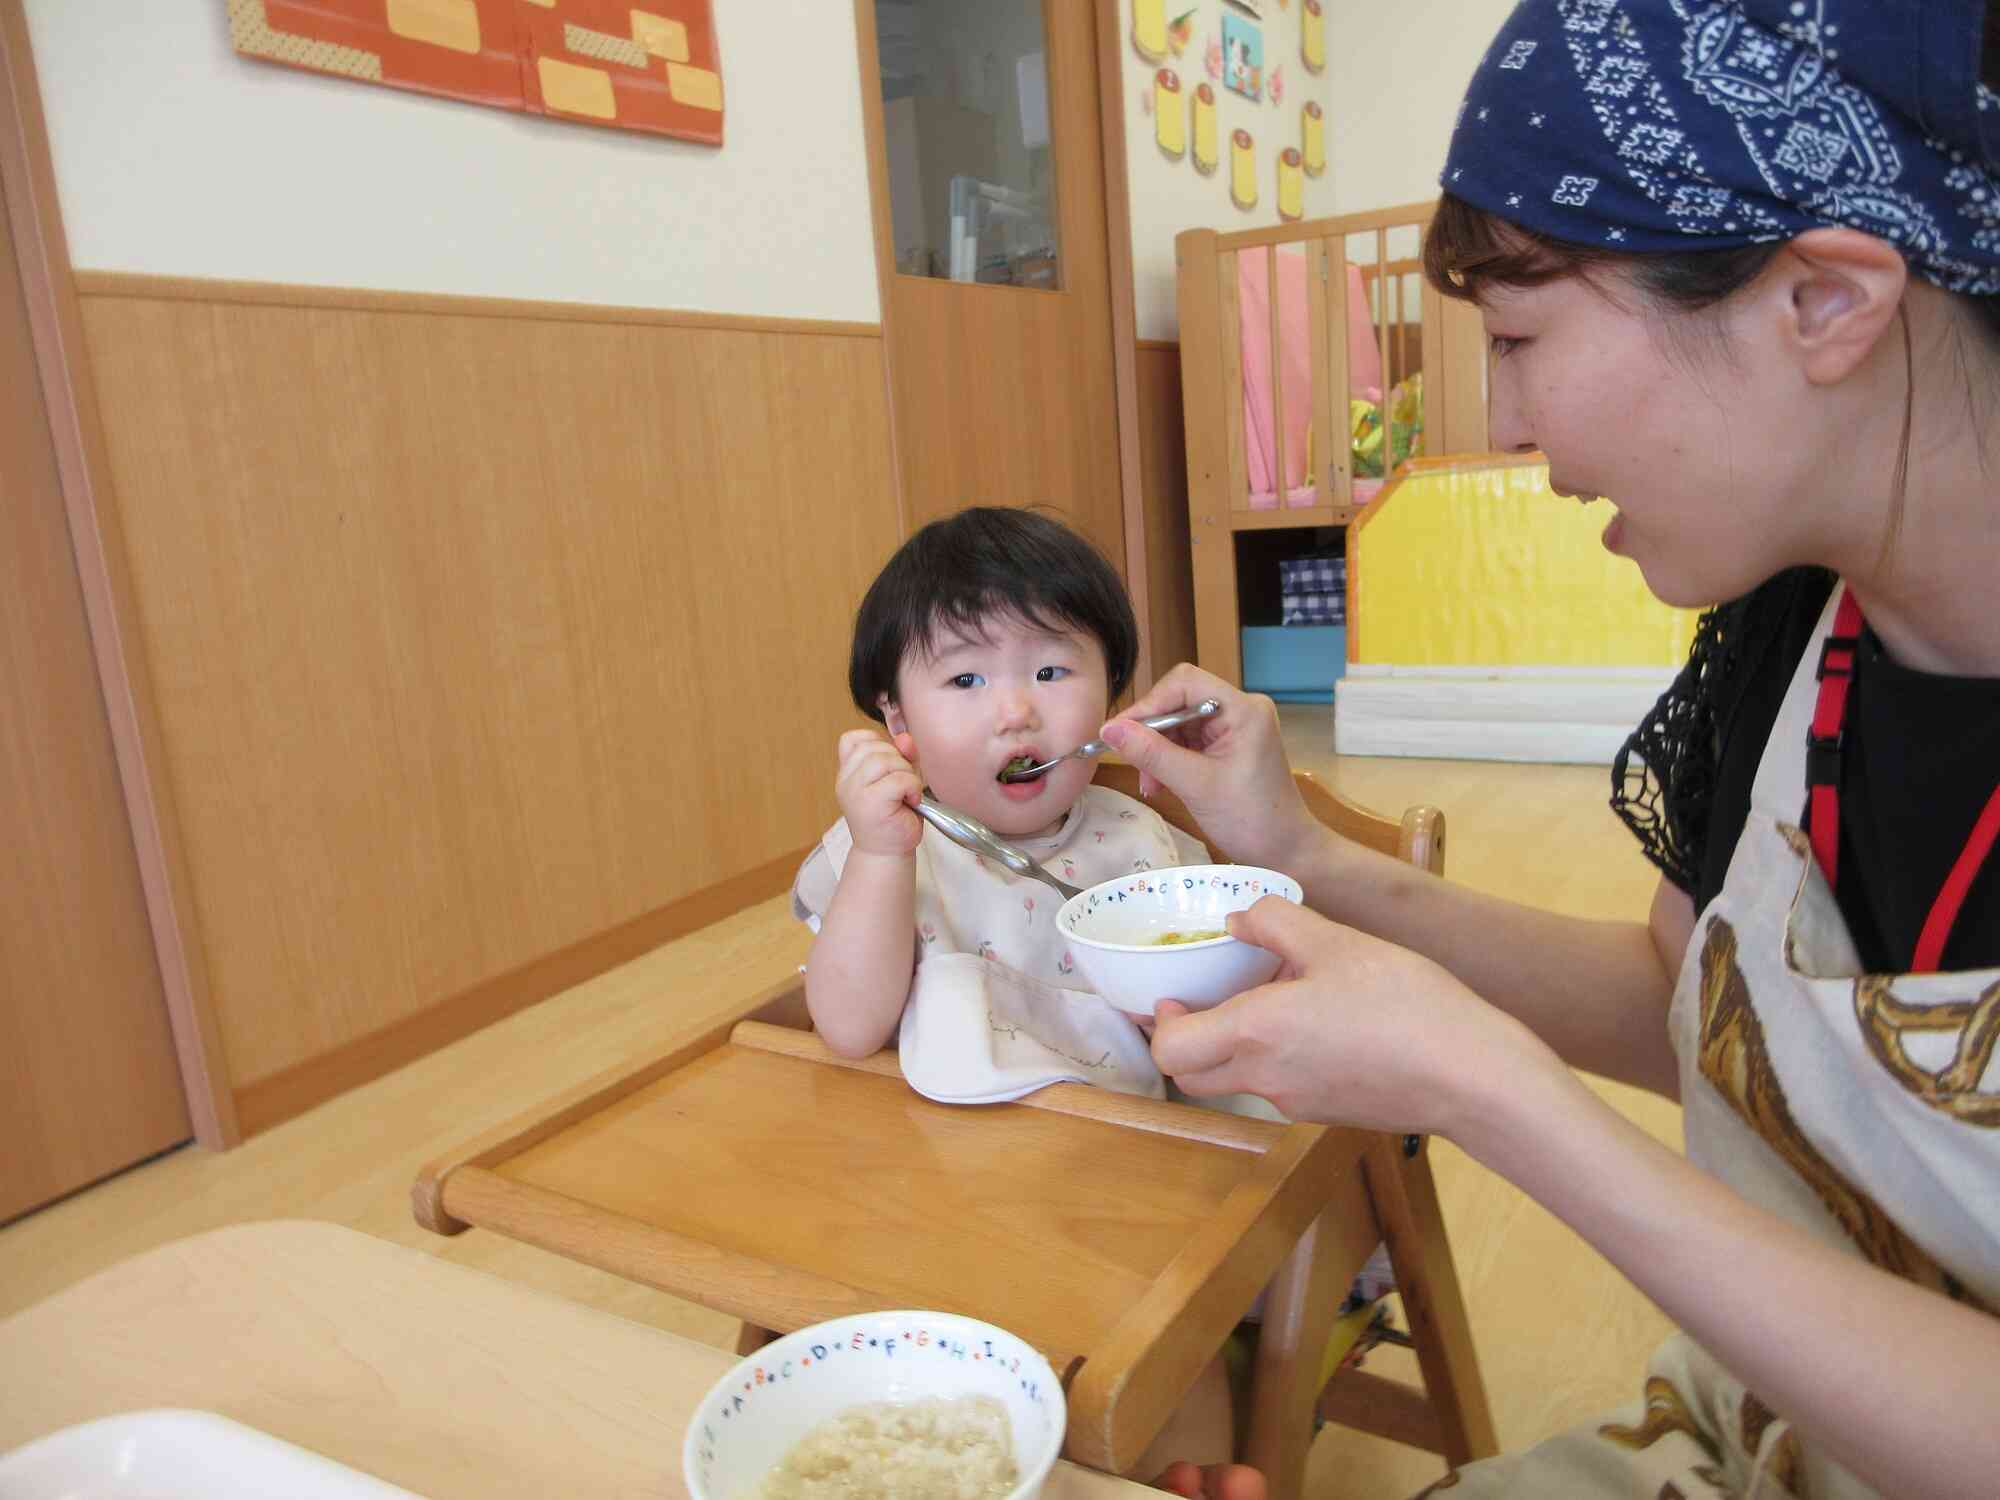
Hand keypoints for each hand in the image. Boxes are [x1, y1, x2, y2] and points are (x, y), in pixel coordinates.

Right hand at [835, 729, 922, 856]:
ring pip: (886, 760)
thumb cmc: (892, 818)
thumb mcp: (897, 778)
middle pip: (874, 747)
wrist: (886, 854)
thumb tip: (905, 738)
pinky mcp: (870, 802)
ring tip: (907, 793)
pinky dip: (912, 786)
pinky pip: (898, 779)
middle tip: (903, 784)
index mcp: (847, 773)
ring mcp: (854, 791)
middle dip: (898, 760)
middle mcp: (845, 781)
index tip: (890, 765)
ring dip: (906, 773)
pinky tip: (911, 801)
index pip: (853, 739)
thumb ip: (901, 755)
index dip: (878, 743)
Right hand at [1098, 665, 1320, 873]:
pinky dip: (1170, 761)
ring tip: (1151, 785)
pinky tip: (1162, 784)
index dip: (1148, 705)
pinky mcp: (1228, 745)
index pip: (1184, 683)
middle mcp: (1241, 709)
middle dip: (1153, 734)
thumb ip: (1152, 754)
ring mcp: (1235, 727)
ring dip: (1158, 752)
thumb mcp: (1195, 785)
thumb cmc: (1249, 820)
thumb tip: (1109, 729)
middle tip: (1137, 768)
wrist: (1285, 852)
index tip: (1119, 734)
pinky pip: (1188, 741)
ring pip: (1179, 723)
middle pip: (1179, 701)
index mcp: (1243, 709)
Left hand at [1149, 895, 1554, 1137]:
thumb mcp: (1338, 942)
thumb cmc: (1407, 1005)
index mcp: (1256, 1034)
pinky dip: (1274, 1058)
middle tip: (1205, 998)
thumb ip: (1276, 922)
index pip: (1170, 1050)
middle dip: (1185, 1039)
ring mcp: (1298, 1102)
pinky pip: (1279, 1086)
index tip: (1174, 994)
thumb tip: (1239, 918)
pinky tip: (1316, 1021)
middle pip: (1192, 1076)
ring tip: (1269, 999)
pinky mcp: (1329, 1112)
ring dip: (1232, 1046)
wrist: (1475, 1077)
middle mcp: (1266, 1078)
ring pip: (1236, 1082)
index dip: (1160, 1023)